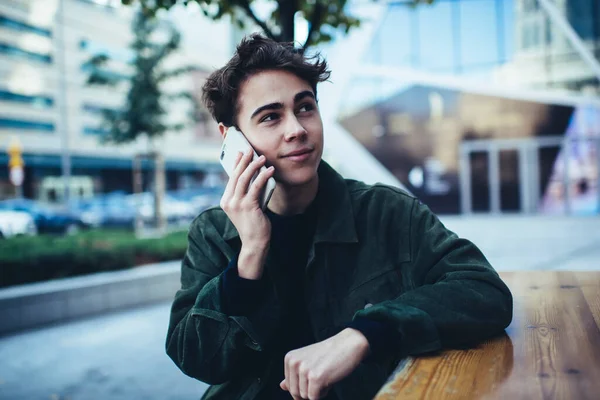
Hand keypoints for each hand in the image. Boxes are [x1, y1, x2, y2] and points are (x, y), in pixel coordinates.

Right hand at [220, 148, 274, 278]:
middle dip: (244, 160)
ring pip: (244, 179)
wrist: (254, 242)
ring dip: (254, 166)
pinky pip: (256, 187)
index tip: (241, 153)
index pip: (231, 178)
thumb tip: (255, 175)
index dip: (236, 164)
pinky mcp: (248, 206)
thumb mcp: (247, 206)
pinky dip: (263, 176)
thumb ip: (247, 193)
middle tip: (251, 150)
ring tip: (262, 158)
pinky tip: (270, 171)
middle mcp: (228, 201)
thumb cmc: (253, 224)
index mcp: (226, 201)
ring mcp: (237, 204)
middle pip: (236, 175)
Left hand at [280, 328, 369, 399]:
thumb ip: (294, 374)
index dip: (303, 386)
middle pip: (295, 393)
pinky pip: (314, 398)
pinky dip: (323, 393)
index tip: (314, 375)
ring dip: (317, 391)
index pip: (289, 385)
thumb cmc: (329, 354)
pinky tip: (329, 379)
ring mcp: (304, 370)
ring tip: (325, 375)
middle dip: (309, 391)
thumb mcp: (307, 361)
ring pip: (305, 396)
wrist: (348, 344)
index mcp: (290, 358)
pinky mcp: (315, 378)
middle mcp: (294, 363)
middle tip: (321, 376)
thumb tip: (281, 386)